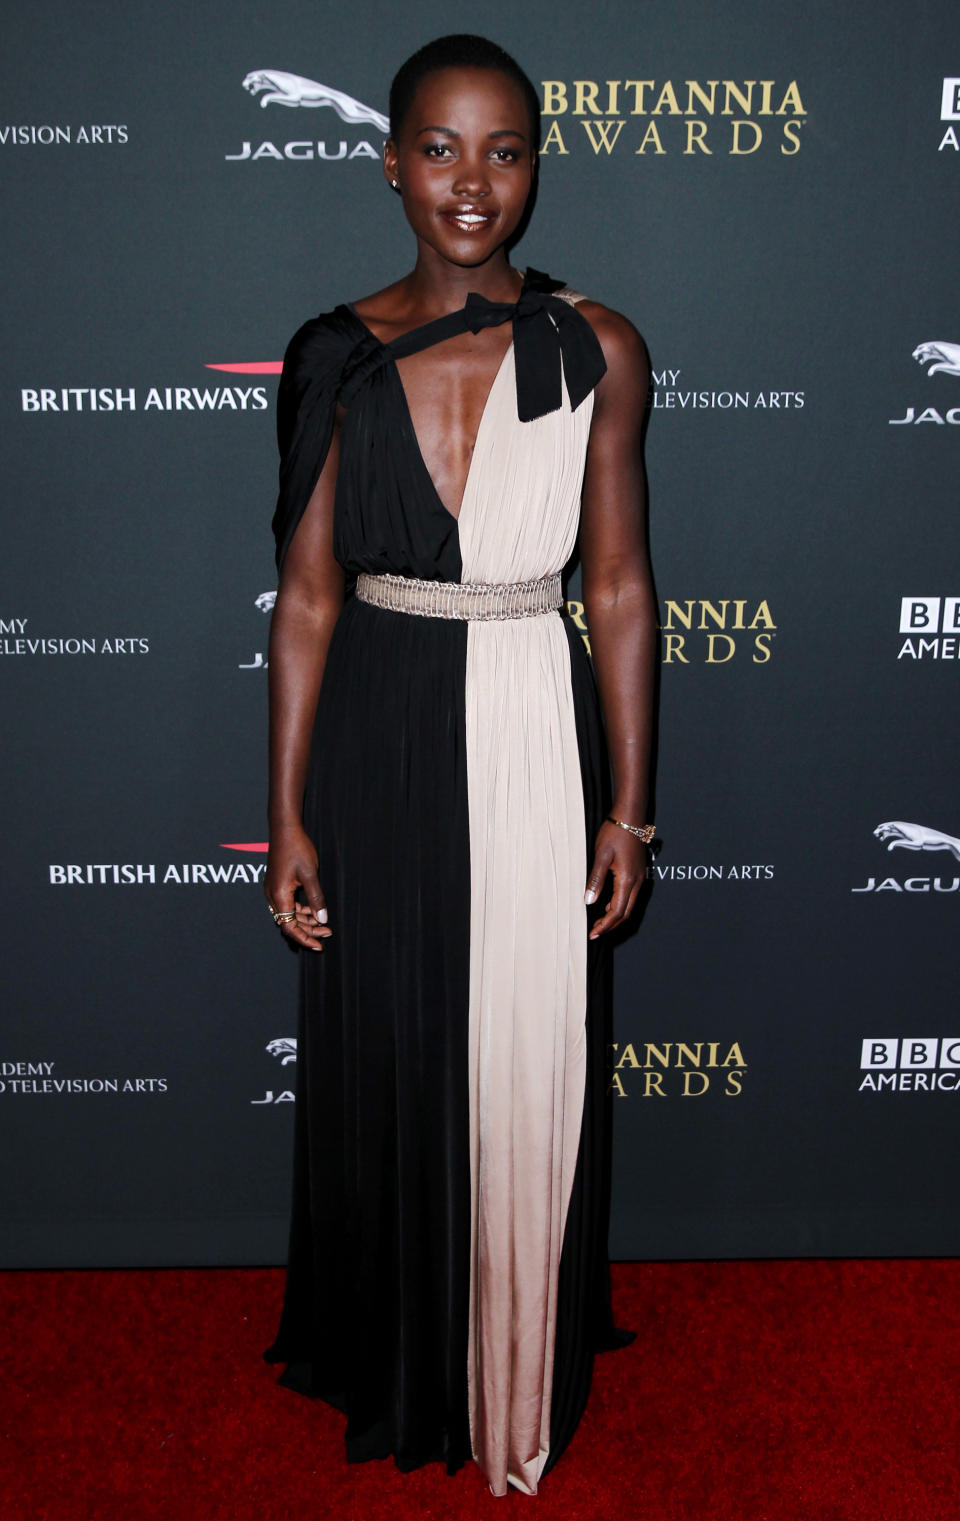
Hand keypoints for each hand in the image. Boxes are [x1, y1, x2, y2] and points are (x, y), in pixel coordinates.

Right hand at [264, 822, 332, 951]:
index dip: (304, 938)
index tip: (319, 944)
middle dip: (308, 930)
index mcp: (279, 895)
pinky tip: (313, 909)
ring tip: (323, 922)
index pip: (289, 927)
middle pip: (288, 923)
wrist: (285, 829)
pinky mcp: (277, 885)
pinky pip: (287, 904)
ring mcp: (273, 890)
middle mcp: (273, 896)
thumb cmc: (297, 848)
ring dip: (305, 920)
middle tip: (327, 932)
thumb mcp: (310, 875)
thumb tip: (322, 919)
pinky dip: (300, 910)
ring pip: (288, 914)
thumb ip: (316, 899)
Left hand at [584, 820, 645, 939]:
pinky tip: (607, 904)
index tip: (593, 933)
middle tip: (595, 932)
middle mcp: (637, 881)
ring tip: (599, 922)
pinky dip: (619, 905)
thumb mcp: (601, 856)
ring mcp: (639, 878)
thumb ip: (596, 880)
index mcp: (627, 880)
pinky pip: (630, 896)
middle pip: (625, 913)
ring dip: (615, 916)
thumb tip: (589, 901)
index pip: (617, 911)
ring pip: (629, 905)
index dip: (605, 925)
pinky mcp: (638, 873)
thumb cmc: (615, 833)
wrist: (630, 817)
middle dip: (610, 925)